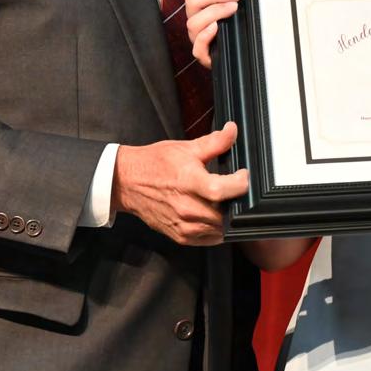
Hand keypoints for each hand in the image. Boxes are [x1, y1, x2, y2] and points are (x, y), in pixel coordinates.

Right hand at [112, 122, 248, 244]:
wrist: (128, 182)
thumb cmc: (155, 164)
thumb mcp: (186, 148)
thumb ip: (214, 142)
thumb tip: (232, 131)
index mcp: (189, 181)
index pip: (222, 190)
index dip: (240, 183)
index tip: (243, 175)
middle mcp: (187, 207)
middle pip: (225, 213)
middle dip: (235, 202)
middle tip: (234, 190)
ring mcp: (184, 225)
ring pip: (219, 229)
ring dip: (227, 217)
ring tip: (224, 202)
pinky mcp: (180, 236)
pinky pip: (209, 239)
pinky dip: (216, 230)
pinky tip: (214, 215)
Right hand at [183, 0, 240, 67]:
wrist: (232, 54)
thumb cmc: (229, 29)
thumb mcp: (226, 7)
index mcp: (197, 8)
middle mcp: (194, 20)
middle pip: (192, 0)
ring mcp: (196, 37)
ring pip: (193, 22)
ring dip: (215, 11)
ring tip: (232, 9)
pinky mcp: (203, 54)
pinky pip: (197, 47)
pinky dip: (206, 35)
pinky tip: (217, 27)